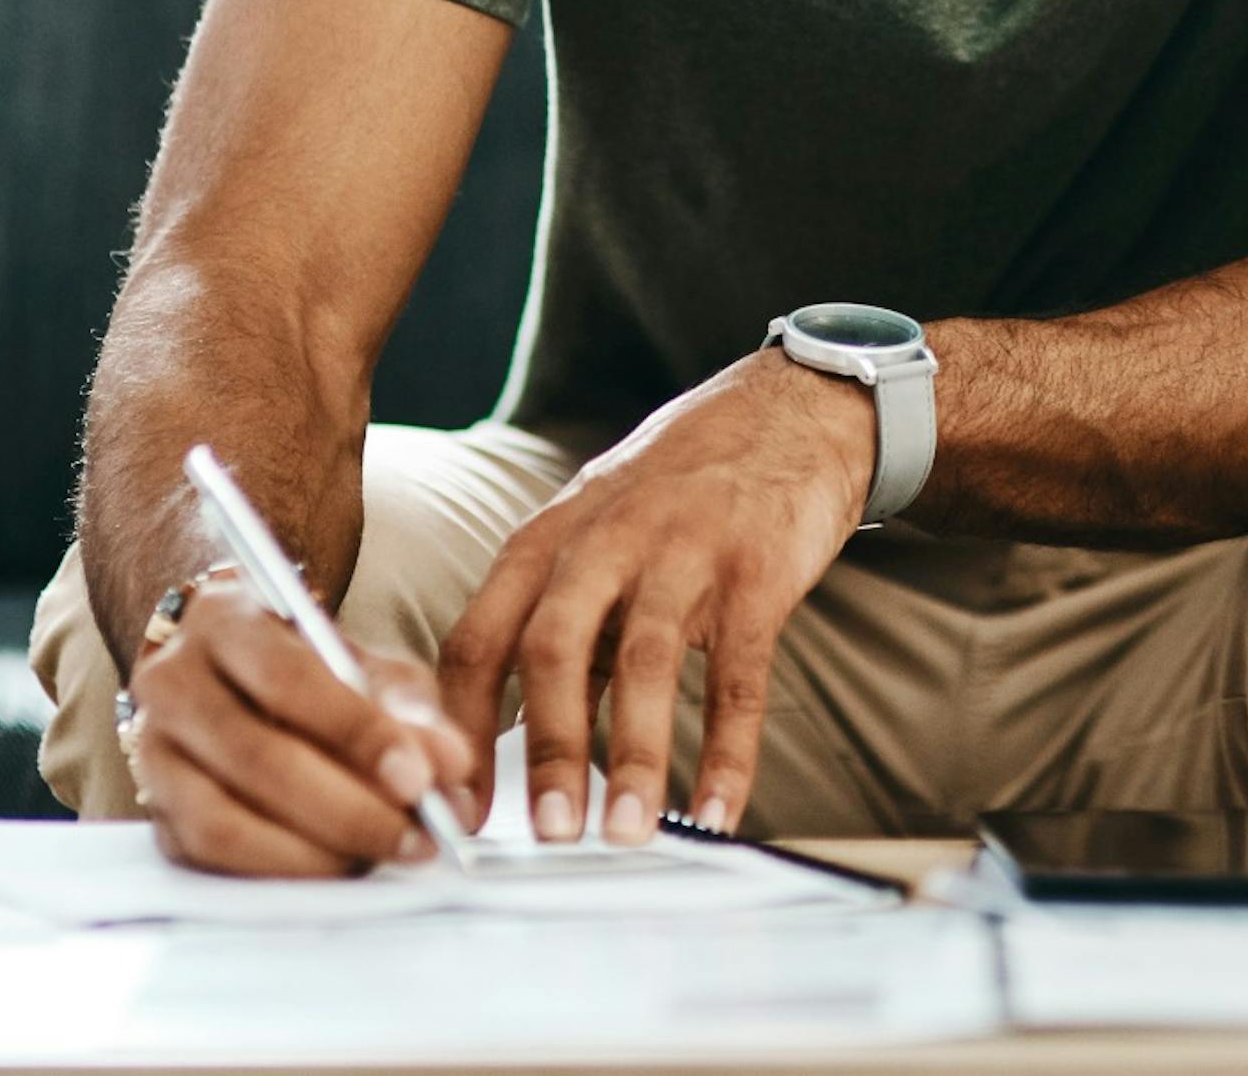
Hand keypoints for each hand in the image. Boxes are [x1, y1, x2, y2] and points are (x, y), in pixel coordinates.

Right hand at [122, 576, 484, 876]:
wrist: (234, 680)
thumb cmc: (310, 672)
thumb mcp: (366, 667)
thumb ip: (410, 711)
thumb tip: (448, 766)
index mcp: (223, 619)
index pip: (287, 680)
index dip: (357, 734)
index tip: (418, 780)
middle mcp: (171, 681)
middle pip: (255, 757)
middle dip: (348, 809)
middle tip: (415, 837)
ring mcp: (152, 752)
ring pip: (222, 820)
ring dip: (314, 853)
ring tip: (381, 857)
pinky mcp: (155, 815)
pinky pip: (209, 860)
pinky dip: (277, 873)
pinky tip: (335, 870)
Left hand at [438, 352, 872, 844]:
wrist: (789, 411)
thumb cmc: (678, 495)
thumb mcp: (596, 542)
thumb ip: (560, 633)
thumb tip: (510, 748)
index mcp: (547, 542)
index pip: (477, 639)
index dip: (459, 728)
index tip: (457, 808)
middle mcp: (604, 541)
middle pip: (550, 646)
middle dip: (545, 748)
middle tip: (545, 835)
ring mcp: (683, 550)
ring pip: (645, 662)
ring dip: (633, 757)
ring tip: (627, 834)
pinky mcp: (757, 570)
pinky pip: (738, 674)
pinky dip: (728, 751)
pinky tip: (717, 811)